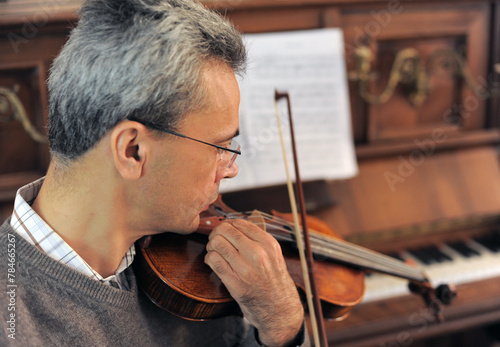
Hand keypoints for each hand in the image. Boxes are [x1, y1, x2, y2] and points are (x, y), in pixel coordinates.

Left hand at [205, 219, 303, 346]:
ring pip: (216, 243)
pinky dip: (209, 258)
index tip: (225, 231)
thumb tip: (233, 225)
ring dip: (211, 245)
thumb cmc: (274, 280)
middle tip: (216, 240)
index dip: (227, 224)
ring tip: (214, 251)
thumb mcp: (273, 254)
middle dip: (216, 233)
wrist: (279, 308)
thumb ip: (257, 239)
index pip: (239, 223)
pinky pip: (213, 260)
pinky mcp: (234, 283)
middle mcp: (258, 254)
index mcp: (268, 244)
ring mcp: (245, 268)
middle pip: (225, 230)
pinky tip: (212, 261)